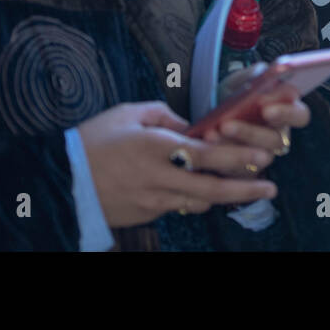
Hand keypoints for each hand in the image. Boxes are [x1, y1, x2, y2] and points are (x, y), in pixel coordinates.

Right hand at [76, 101, 277, 227]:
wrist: (59, 181)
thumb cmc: (92, 141)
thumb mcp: (128, 114)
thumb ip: (165, 117)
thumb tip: (191, 127)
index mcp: (155, 148)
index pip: (206, 154)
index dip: (237, 156)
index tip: (262, 156)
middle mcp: (158, 178)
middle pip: (210, 189)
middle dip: (245, 189)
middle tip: (270, 188)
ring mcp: (151, 201)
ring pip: (198, 202)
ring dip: (221, 195)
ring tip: (245, 187)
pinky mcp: (145, 215)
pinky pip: (177, 207)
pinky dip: (193, 199)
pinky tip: (201, 191)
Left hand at [199, 81, 311, 177]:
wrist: (214, 113)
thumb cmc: (236, 94)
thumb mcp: (244, 79)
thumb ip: (255, 76)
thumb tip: (262, 74)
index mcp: (287, 111)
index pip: (300, 115)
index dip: (286, 113)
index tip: (266, 108)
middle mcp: (279, 136)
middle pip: (275, 140)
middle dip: (250, 132)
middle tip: (227, 124)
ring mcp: (263, 156)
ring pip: (255, 158)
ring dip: (231, 146)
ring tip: (211, 133)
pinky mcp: (244, 171)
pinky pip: (237, 170)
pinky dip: (220, 157)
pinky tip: (206, 143)